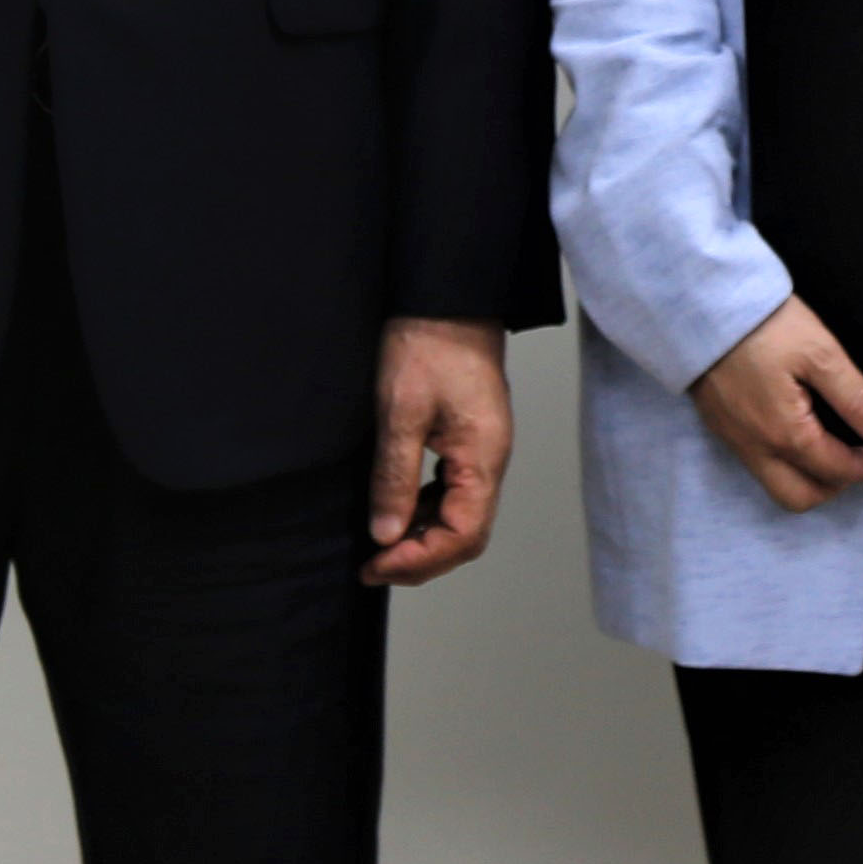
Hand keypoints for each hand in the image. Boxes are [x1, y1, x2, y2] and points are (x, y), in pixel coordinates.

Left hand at [364, 317, 514, 587]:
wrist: (447, 297)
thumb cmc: (429, 344)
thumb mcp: (402, 412)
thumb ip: (394, 477)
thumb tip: (385, 533)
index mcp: (482, 457)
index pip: (463, 534)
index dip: (420, 559)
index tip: (377, 564)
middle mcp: (489, 461)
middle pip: (466, 534)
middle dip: (421, 558)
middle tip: (373, 566)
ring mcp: (481, 451)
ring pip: (459, 516)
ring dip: (422, 537)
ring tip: (379, 545)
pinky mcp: (467, 440)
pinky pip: (452, 492)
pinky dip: (424, 510)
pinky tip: (396, 509)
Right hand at [690, 296, 862, 512]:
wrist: (704, 306)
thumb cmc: (763, 325)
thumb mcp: (820, 352)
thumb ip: (855, 397)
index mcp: (785, 434)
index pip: (839, 469)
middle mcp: (757, 448)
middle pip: (803, 497)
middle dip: (839, 485)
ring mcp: (736, 441)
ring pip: (778, 485)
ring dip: (812, 478)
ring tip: (835, 448)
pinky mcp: (723, 427)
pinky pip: (759, 465)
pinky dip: (787, 463)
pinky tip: (801, 433)